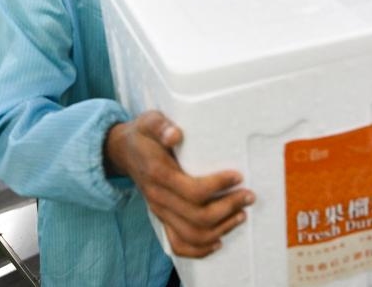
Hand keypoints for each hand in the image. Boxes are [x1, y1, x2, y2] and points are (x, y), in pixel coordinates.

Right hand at [104, 111, 254, 257]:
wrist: (123, 152)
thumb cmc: (143, 135)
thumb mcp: (149, 121)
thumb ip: (160, 126)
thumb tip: (175, 134)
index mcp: (157, 174)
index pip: (192, 190)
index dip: (218, 186)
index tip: (238, 176)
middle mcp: (158, 197)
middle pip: (197, 217)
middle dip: (228, 208)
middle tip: (248, 196)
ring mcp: (159, 211)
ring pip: (192, 235)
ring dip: (221, 228)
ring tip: (241, 214)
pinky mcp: (162, 219)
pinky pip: (178, 245)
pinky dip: (200, 249)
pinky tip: (219, 241)